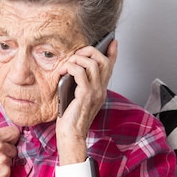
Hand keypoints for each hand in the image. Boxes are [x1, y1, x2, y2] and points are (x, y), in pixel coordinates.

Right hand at [0, 125, 20, 176]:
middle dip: (7, 150)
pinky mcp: (5, 172)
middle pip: (14, 146)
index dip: (11, 137)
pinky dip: (3, 170)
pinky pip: (10, 169)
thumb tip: (0, 132)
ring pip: (12, 158)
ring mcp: (3, 160)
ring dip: (4, 161)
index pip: (14, 132)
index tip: (8, 141)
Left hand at [56, 40, 117, 161]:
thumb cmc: (71, 119)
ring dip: (77, 59)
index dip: (113, 52)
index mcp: (101, 90)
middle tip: (76, 54)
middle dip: (89, 51)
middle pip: (103, 60)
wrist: (71, 135)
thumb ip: (79, 84)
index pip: (111, 67)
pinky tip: (63, 71)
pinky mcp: (85, 95)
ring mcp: (95, 92)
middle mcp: (101, 89)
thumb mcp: (77, 97)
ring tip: (67, 65)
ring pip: (92, 63)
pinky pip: (80, 72)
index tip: (113, 42)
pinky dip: (70, 67)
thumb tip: (72, 69)